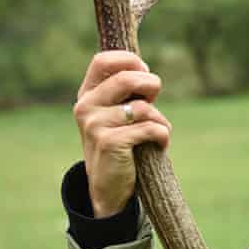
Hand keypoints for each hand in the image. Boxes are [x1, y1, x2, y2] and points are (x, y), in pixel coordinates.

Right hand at [72, 51, 171, 217]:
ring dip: (160, 119)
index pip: (103, 61)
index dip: (130, 62)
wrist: (109, 187)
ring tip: (157, 130)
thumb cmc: (122, 143)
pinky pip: (150, 128)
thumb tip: (149, 76)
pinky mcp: (109, 143)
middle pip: (126, 79)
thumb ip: (128, 93)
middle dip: (152, 85)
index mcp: (87, 94)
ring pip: (144, 108)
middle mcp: (86, 106)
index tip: (144, 73)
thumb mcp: (119, 113)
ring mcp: (95, 125)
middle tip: (155, 99)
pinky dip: (163, 135)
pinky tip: (159, 143)